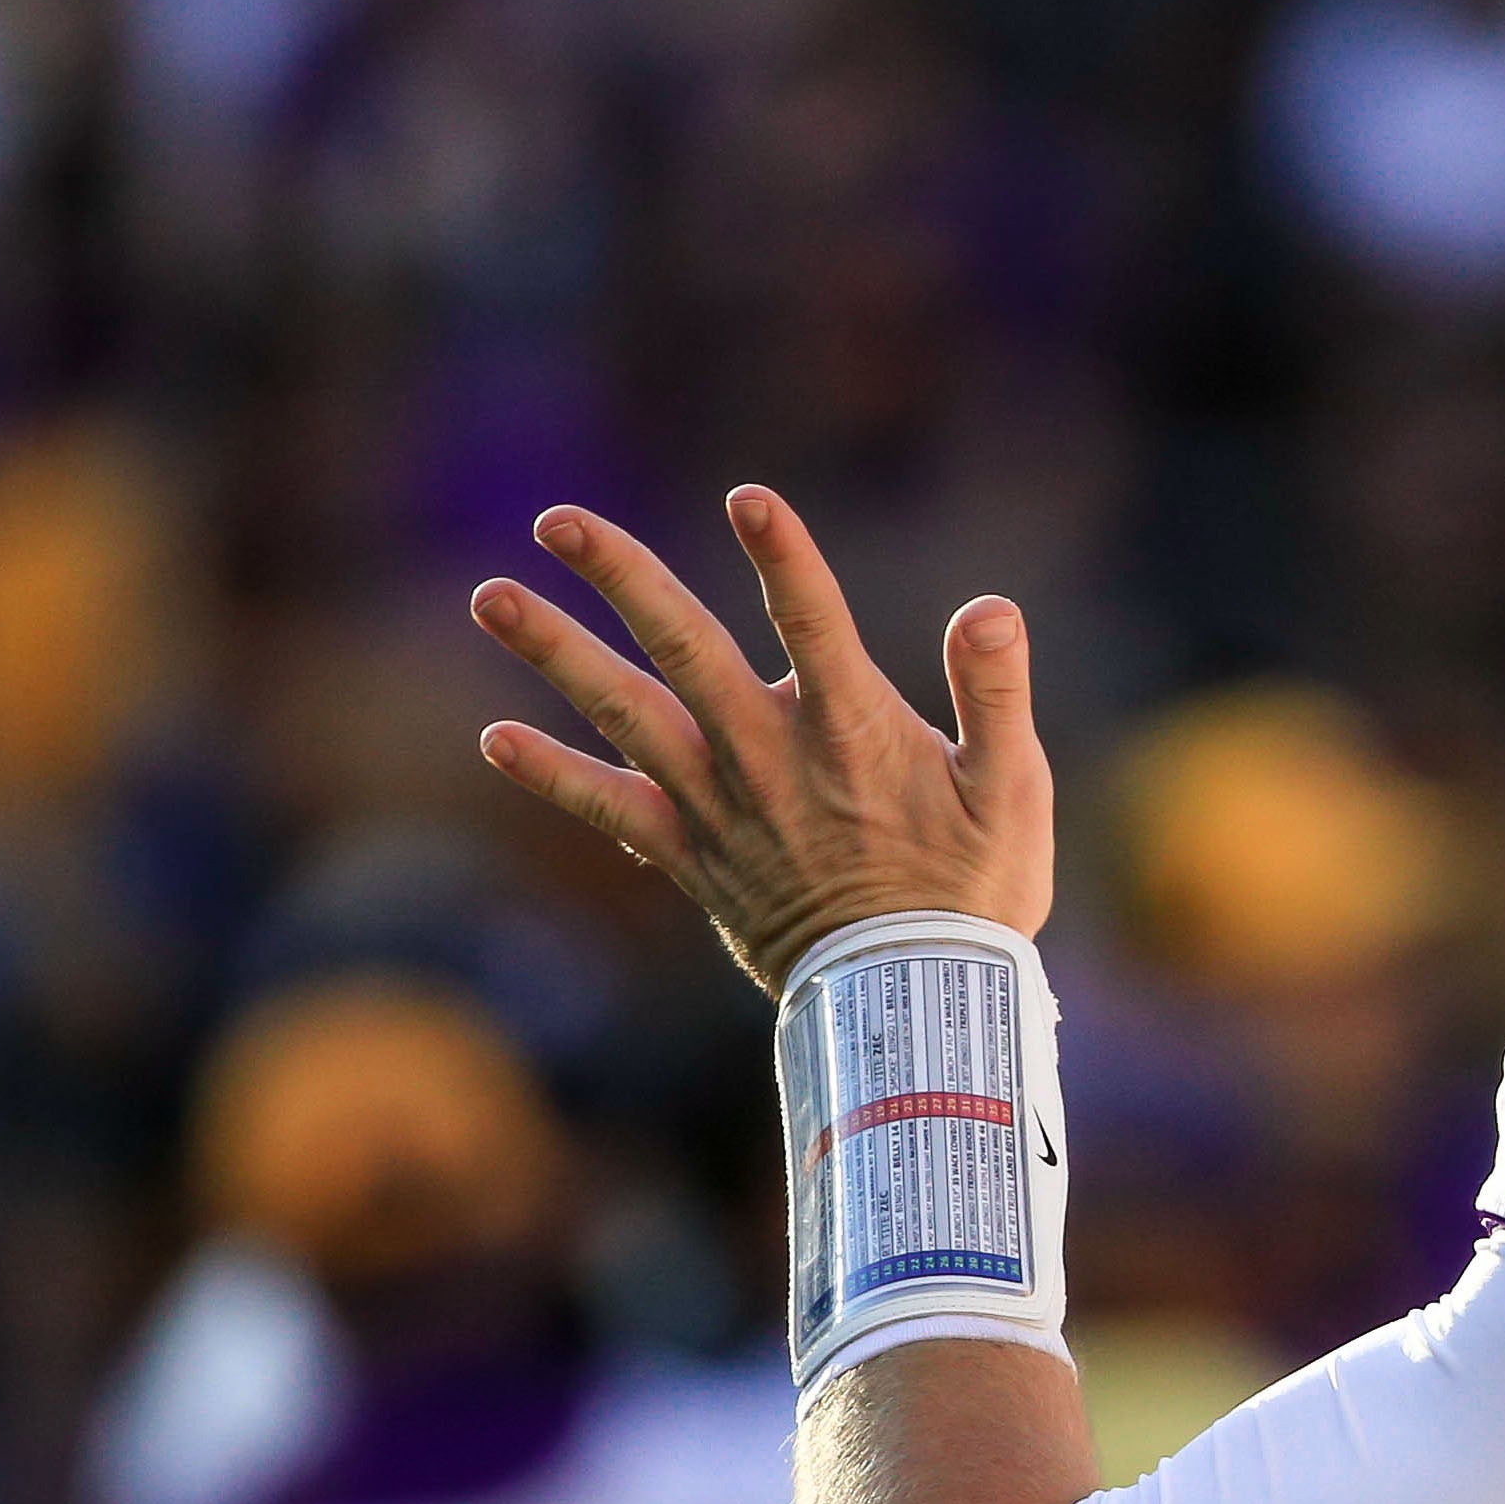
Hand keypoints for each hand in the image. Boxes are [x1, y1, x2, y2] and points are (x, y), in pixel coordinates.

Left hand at [471, 490, 1049, 991]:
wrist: (912, 1005)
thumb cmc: (974, 889)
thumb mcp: (1013, 790)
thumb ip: (997, 693)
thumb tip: (992, 609)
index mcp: (854, 733)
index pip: (817, 624)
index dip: (785, 560)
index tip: (748, 498)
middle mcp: (769, 758)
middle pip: (686, 649)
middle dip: (622, 578)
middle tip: (556, 519)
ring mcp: (721, 807)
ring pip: (626, 714)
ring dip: (556, 654)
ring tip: (491, 597)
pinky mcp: (693, 856)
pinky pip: (610, 811)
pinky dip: (553, 776)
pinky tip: (496, 740)